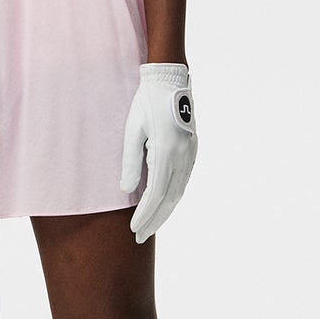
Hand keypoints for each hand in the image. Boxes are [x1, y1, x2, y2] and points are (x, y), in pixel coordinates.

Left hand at [119, 63, 197, 243]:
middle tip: (140, 237)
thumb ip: (130, 162)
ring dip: (164, 212)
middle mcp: (182, 156)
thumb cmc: (145, 103)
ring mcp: (190, 154)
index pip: (154, 195)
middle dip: (154, 221)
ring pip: (178, 193)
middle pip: (168, 200)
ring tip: (150, 226)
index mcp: (165, 152)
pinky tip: (164, 205)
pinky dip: (173, 197)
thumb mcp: (132, 130)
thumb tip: (127, 190)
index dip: (144, 215)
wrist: (170, 81)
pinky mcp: (193, 151)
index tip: (133, 229)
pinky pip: (183, 181)